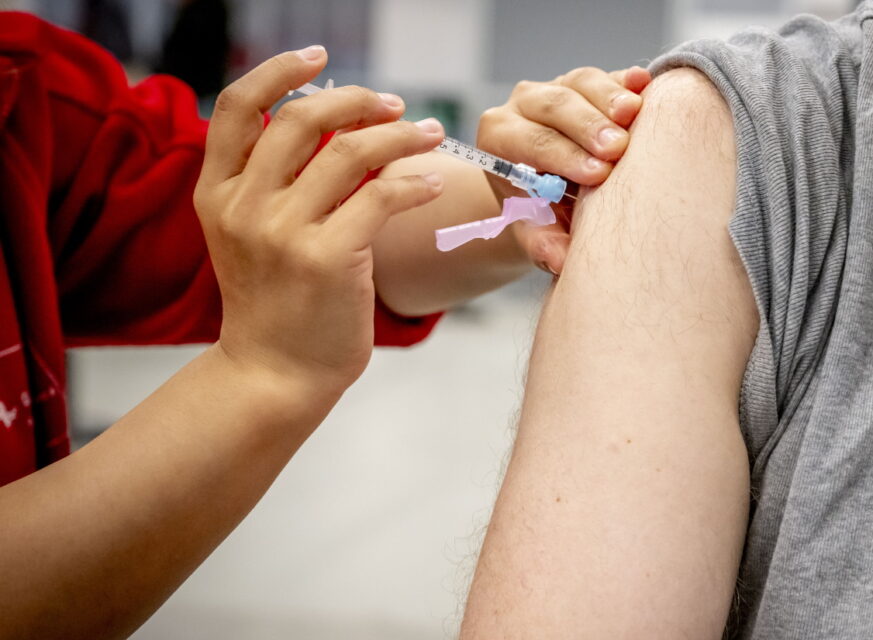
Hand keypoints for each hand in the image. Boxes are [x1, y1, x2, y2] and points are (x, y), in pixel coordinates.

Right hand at [194, 46, 444, 394]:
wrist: (274, 374)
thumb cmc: (277, 303)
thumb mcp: (252, 235)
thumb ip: (275, 183)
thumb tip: (336, 125)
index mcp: (216, 192)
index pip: (237, 107)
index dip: (278, 71)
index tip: (318, 57)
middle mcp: (243, 206)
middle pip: (301, 118)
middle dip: (356, 100)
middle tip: (395, 104)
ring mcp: (283, 232)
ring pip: (350, 152)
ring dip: (400, 134)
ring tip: (429, 133)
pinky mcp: (328, 259)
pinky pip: (381, 196)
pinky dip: (414, 180)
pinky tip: (431, 182)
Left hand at [477, 66, 651, 274]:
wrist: (555, 191)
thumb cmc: (542, 211)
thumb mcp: (537, 228)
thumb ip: (542, 242)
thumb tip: (560, 261)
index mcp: (499, 136)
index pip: (529, 140)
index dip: (561, 154)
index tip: (596, 173)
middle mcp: (525, 104)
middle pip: (554, 103)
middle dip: (586, 125)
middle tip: (617, 148)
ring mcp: (561, 85)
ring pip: (582, 81)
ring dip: (610, 98)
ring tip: (635, 115)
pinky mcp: (594, 81)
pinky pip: (611, 75)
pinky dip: (628, 80)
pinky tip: (645, 84)